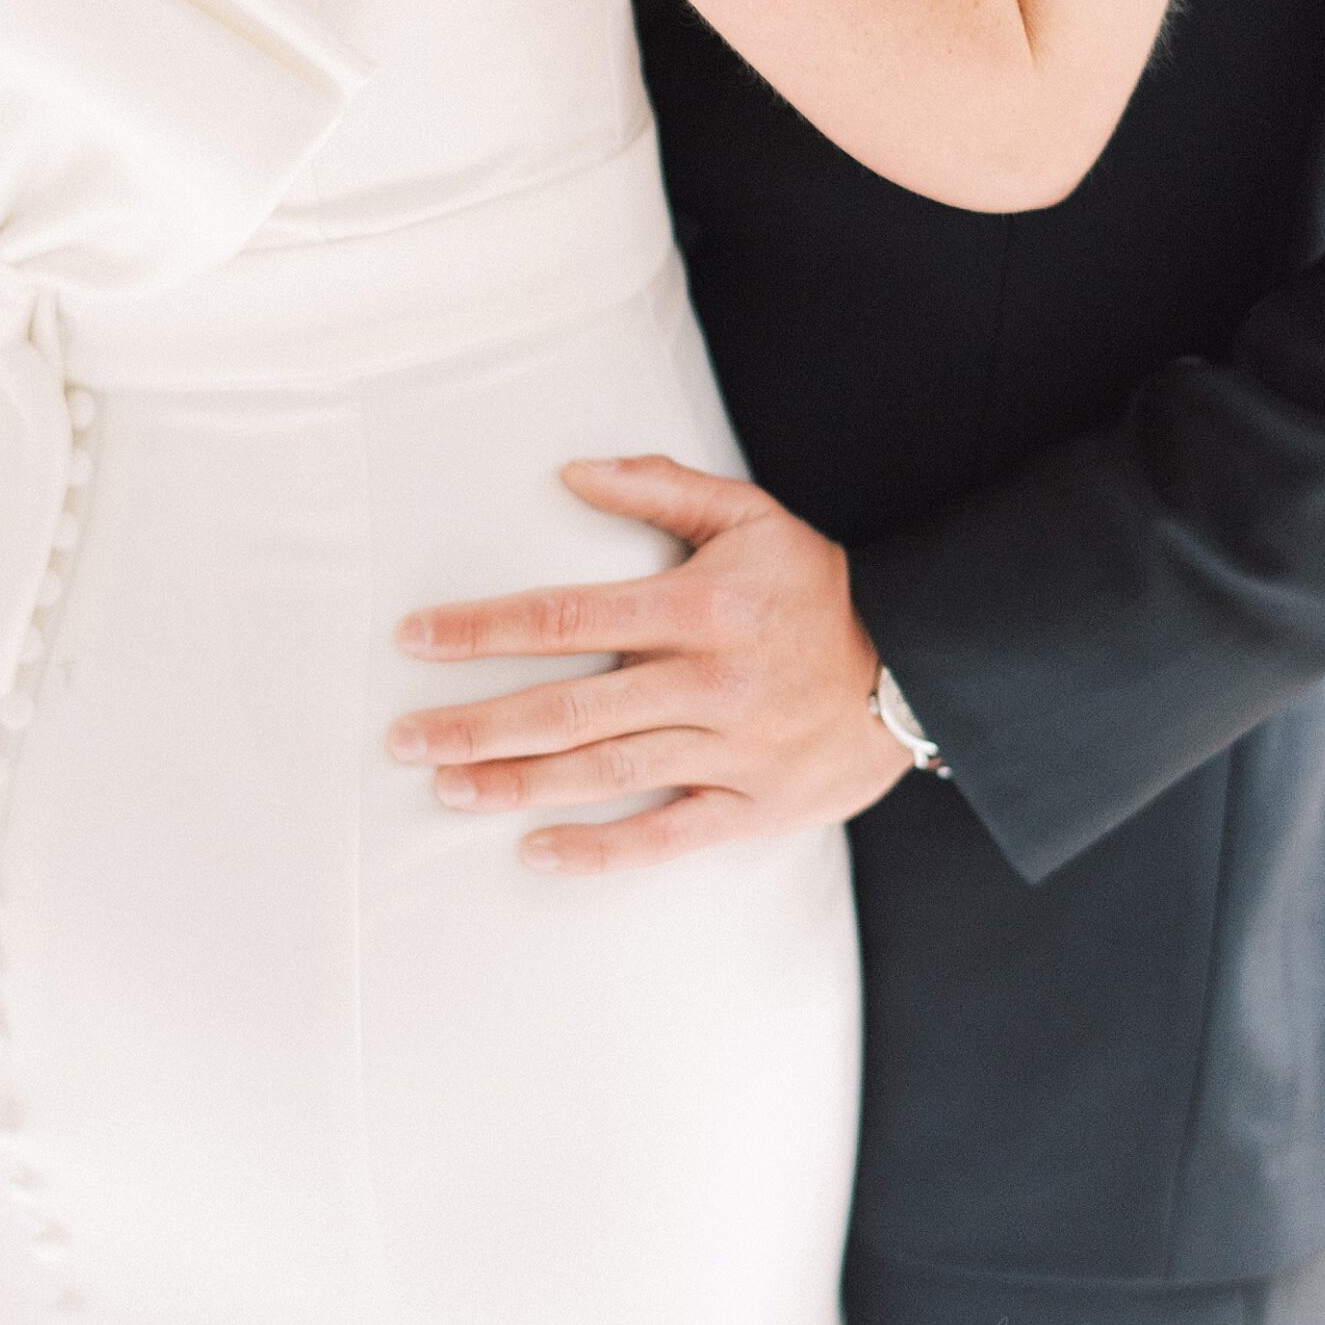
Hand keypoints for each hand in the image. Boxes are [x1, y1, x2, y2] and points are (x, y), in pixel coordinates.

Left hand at [387, 455, 910, 873]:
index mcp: (697, 607)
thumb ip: (659, 486)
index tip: (415, 638)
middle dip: (478, 724)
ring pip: (605, 774)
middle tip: (403, 737)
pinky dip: (601, 851)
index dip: (484, 628)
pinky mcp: (753, 805)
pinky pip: (667, 835)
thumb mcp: (748, 515)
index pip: (566, 616)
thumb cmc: (816, 585)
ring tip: (447, 787)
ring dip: (519, 784)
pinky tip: (537, 852)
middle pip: (570, 707)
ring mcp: (730, 750)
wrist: (921, 667)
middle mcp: (707, 682)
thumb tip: (570, 472)